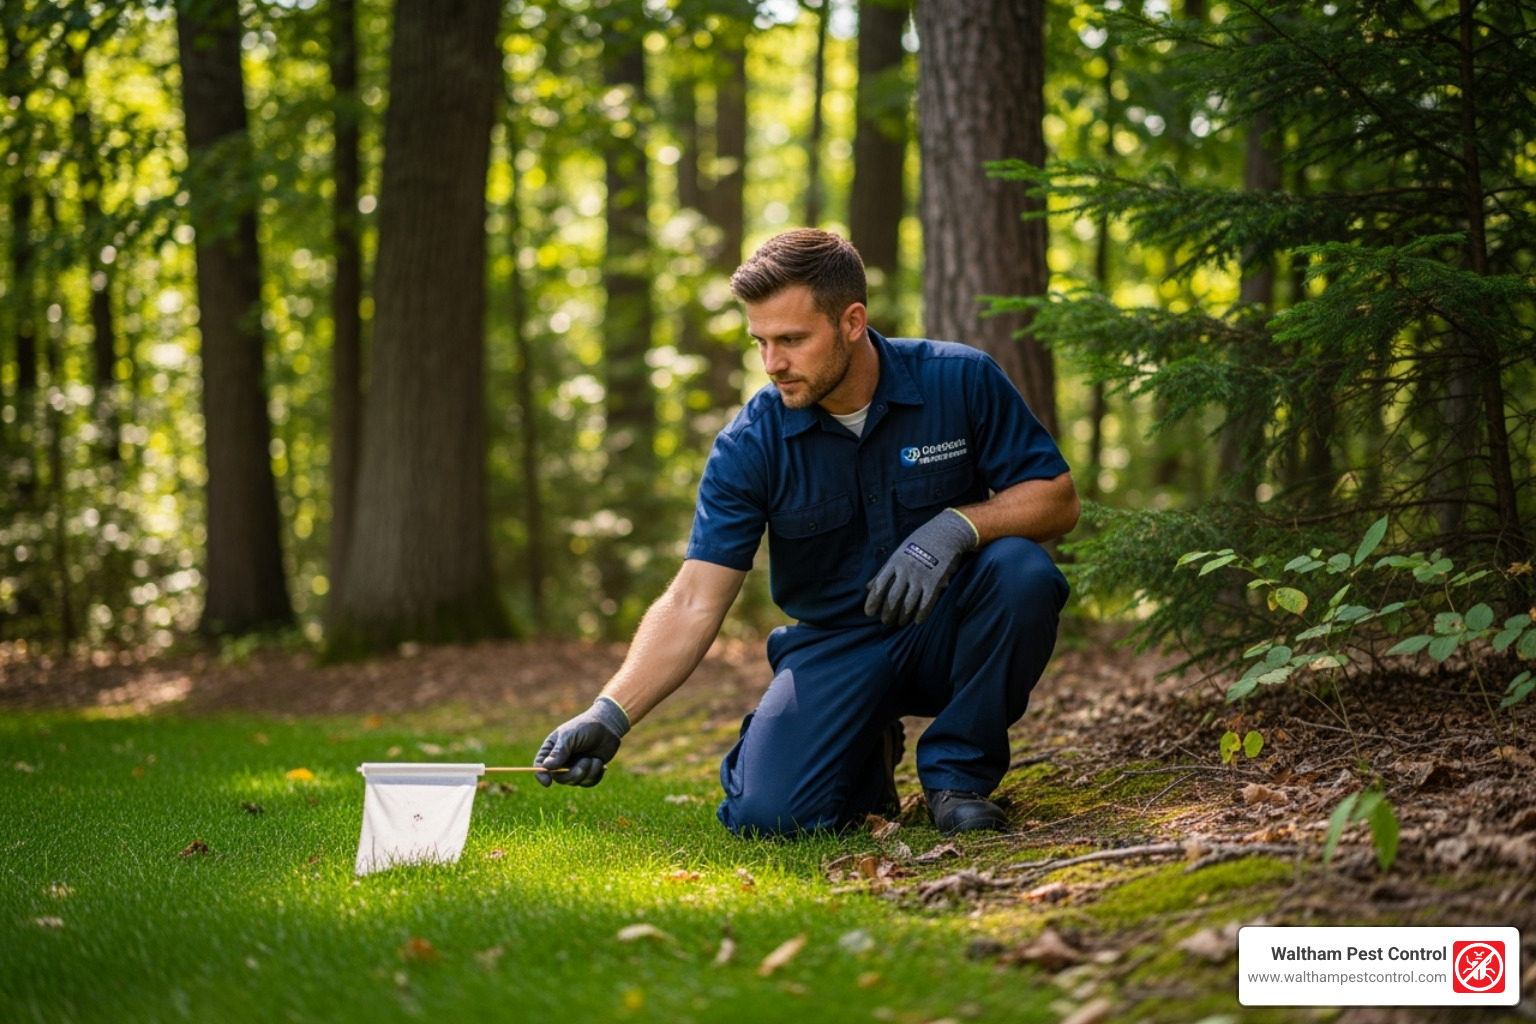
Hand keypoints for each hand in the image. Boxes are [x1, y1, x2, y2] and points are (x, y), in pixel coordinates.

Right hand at [534, 696, 629, 786]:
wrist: (608, 726)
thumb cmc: (585, 727)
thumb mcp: (570, 736)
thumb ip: (559, 751)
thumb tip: (546, 767)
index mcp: (552, 749)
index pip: (540, 765)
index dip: (541, 775)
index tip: (547, 782)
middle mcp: (561, 760)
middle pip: (559, 778)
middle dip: (573, 774)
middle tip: (586, 762)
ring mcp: (574, 767)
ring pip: (575, 781)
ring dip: (587, 772)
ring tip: (595, 759)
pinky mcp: (588, 771)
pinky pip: (587, 782)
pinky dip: (595, 774)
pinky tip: (599, 762)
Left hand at [864, 508, 977, 626]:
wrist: (946, 534)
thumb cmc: (919, 543)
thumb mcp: (898, 553)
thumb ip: (884, 571)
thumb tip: (868, 587)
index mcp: (895, 562)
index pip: (879, 585)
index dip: (872, 602)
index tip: (869, 613)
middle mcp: (906, 571)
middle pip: (892, 598)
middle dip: (887, 613)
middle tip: (885, 621)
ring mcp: (921, 577)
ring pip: (908, 603)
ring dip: (903, 617)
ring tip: (900, 622)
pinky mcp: (936, 582)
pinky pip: (926, 604)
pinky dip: (921, 615)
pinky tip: (917, 621)